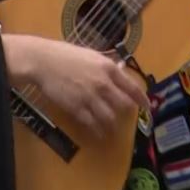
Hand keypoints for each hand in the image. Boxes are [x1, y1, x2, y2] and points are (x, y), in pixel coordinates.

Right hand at [4, 33, 147, 138]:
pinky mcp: (77, 108)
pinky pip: (93, 124)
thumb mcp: (91, 55)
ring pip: (109, 118)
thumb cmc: (65, 55)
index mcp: (108, 68)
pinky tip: (99, 134)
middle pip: (123, 105)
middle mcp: (103, 84)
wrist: (43, 62)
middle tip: (126, 119)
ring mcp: (90, 97)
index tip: (147, 107)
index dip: (142, 99)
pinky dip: (98, 131)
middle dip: (126, 114)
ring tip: (111, 130)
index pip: (132, 87)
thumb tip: (120, 70)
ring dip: (112, 126)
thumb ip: (107, 64)